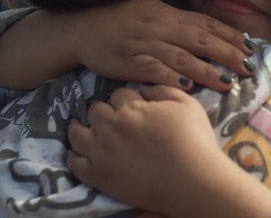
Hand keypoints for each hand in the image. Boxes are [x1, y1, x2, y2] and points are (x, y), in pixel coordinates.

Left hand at [67, 85, 270, 217]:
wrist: (193, 181)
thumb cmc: (195, 140)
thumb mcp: (187, 104)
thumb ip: (164, 90)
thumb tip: (145, 88)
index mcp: (131, 107)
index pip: (118, 94)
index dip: (124, 98)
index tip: (128, 105)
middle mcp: (111, 126)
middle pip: (95, 111)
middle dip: (102, 111)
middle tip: (107, 118)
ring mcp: (102, 152)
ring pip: (77, 134)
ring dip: (80, 129)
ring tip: (82, 130)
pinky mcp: (99, 176)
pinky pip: (75, 164)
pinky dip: (75, 157)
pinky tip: (80, 155)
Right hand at [68, 0, 254, 90]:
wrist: (82, 29)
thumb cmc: (121, 23)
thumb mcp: (152, 14)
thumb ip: (178, 23)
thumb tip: (210, 34)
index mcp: (167, 14)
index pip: (205, 24)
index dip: (230, 36)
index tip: (251, 48)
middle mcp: (159, 26)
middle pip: (200, 40)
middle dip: (228, 54)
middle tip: (248, 68)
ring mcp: (143, 44)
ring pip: (181, 56)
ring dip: (207, 70)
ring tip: (228, 82)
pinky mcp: (128, 61)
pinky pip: (152, 69)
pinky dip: (170, 77)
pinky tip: (187, 86)